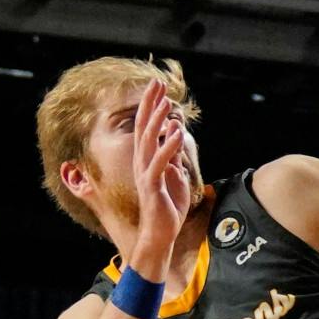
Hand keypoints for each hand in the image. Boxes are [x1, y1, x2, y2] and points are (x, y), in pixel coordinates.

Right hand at [128, 80, 189, 274]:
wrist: (160, 234)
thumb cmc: (168, 208)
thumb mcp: (175, 177)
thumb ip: (173, 157)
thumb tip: (175, 137)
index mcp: (147, 160)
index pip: (147, 128)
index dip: (151, 107)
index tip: (159, 88)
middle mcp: (142, 163)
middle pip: (143, 128)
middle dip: (150, 105)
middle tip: (157, 84)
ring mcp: (146, 174)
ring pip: (148, 143)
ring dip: (157, 121)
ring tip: (166, 103)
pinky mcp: (152, 187)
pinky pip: (160, 164)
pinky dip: (168, 147)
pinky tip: (176, 132)